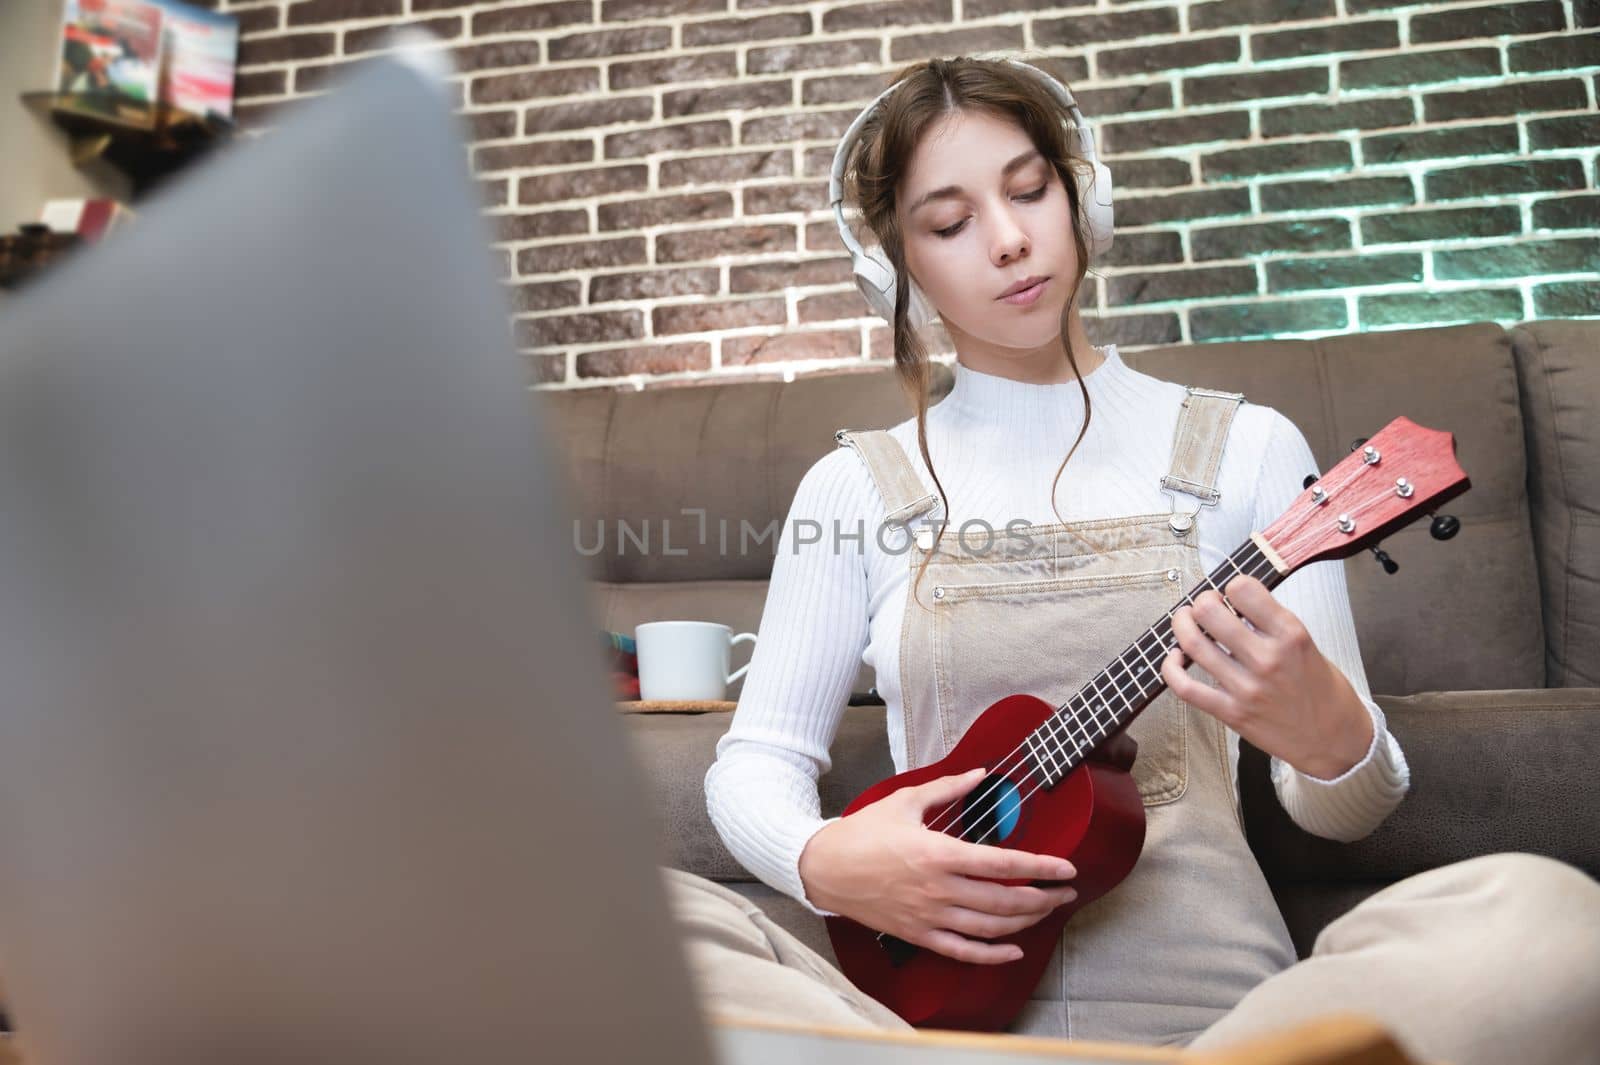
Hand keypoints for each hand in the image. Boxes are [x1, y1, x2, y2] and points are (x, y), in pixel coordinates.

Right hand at [798, 767, 1078, 964]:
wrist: (824, 868)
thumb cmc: (863, 833)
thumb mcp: (905, 801)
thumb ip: (947, 788)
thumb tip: (979, 774)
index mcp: (939, 853)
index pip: (1003, 863)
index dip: (1040, 868)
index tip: (1066, 869)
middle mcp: (939, 889)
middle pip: (1004, 900)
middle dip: (1043, 898)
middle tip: (1065, 893)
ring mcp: (929, 916)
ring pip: (990, 927)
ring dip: (1024, 922)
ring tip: (1045, 911)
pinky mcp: (918, 935)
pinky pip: (962, 952)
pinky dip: (992, 955)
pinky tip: (1013, 950)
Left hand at [1160, 574, 1372, 779]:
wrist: (1335, 740)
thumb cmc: (1322, 691)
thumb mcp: (1308, 645)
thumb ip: (1271, 625)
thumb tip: (1233, 604)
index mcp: (1291, 636)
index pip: (1245, 590)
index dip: (1232, 586)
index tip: (1231, 592)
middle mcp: (1268, 659)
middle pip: (1210, 612)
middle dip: (1201, 601)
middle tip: (1205, 605)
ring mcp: (1247, 688)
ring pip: (1193, 645)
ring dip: (1181, 625)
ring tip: (1184, 621)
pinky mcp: (1232, 713)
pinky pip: (1186, 687)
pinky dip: (1171, 668)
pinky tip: (1175, 657)